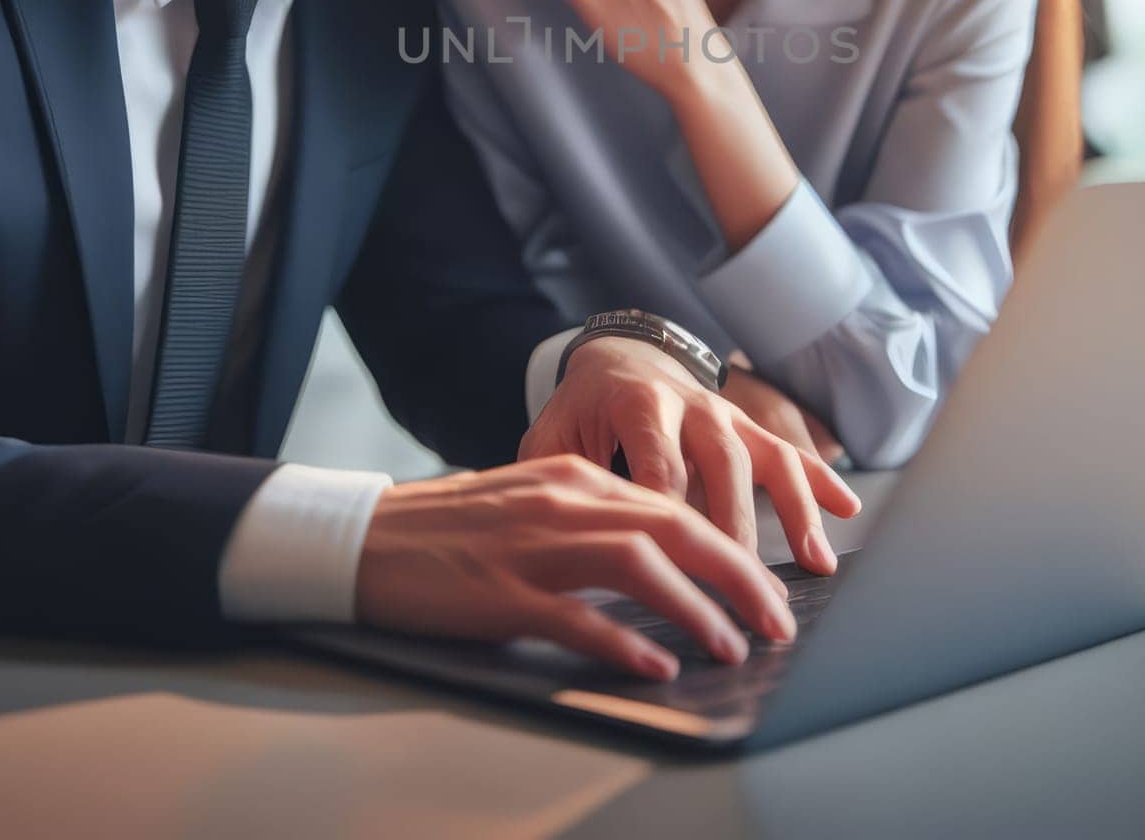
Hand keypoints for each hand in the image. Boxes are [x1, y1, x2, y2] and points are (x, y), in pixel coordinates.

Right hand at [354, 454, 799, 680]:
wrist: (364, 536)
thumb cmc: (451, 529)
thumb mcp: (532, 505)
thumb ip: (591, 522)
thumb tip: (661, 562)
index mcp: (574, 478)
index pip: (674, 506)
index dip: (732, 548)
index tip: (769, 588)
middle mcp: (563, 501)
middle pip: (672, 527)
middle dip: (737, 574)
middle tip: (780, 620)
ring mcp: (531, 545)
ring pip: (636, 563)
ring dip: (695, 606)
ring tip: (733, 646)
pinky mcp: (498, 592)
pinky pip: (573, 615)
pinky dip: (622, 640)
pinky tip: (655, 666)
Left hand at [520, 335, 859, 573]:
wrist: (619, 356)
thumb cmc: (582, 411)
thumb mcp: (553, 437)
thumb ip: (557, 481)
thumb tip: (559, 538)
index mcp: (639, 405)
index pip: (662, 468)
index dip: (674, 520)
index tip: (683, 573)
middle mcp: (692, 404)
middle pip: (723, 468)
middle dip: (741, 531)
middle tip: (754, 594)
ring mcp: (727, 413)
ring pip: (768, 458)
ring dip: (797, 511)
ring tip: (815, 564)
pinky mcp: (748, 424)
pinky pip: (789, 450)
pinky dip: (821, 479)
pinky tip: (847, 510)